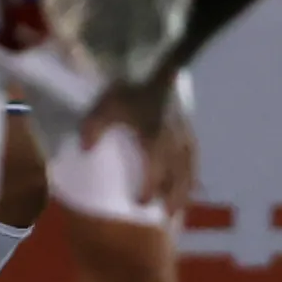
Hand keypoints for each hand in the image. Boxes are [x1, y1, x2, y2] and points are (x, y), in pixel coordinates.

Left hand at [80, 73, 193, 211]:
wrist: (155, 65)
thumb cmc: (128, 87)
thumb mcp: (105, 106)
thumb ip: (93, 128)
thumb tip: (86, 151)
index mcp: (156, 138)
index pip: (155, 171)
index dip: (149, 189)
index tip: (141, 203)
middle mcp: (176, 141)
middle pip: (179, 176)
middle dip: (173, 198)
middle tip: (166, 216)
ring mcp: (186, 134)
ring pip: (190, 169)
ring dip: (186, 189)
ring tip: (179, 206)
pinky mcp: (190, 128)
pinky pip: (195, 157)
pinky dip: (193, 172)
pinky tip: (191, 182)